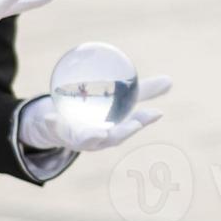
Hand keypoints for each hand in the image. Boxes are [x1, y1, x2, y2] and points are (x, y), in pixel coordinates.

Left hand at [19, 75, 171, 151]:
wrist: (60, 120)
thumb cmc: (95, 111)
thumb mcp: (117, 98)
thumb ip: (142, 92)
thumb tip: (170, 80)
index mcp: (113, 131)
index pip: (131, 127)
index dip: (143, 122)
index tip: (155, 113)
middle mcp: (97, 138)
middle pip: (112, 138)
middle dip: (123, 134)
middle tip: (134, 125)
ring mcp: (76, 138)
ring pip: (85, 140)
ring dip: (91, 137)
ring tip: (97, 132)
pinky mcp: (56, 133)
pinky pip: (53, 129)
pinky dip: (52, 124)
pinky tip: (49, 115)